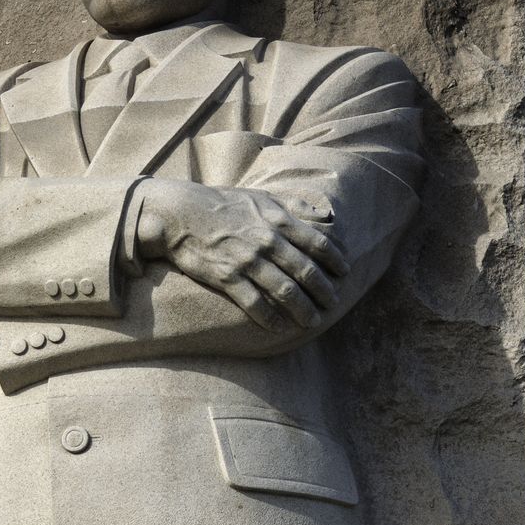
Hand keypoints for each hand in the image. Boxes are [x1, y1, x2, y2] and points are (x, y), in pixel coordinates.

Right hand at [134, 181, 348, 329]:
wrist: (180, 214)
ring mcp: (247, 260)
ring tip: (312, 322)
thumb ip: (295, 205)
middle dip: (323, 292)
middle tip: (332, 304)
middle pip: (306, 271)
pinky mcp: (226, 277)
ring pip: (285, 291)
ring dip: (302, 310)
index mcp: (278, 219)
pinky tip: (278, 328)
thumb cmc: (223, 204)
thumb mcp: (262, 196)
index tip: (344, 273)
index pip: (318, 243)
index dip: (335, 261)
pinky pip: (254, 303)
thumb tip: (326, 215)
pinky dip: (269, 318)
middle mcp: (267, 240)